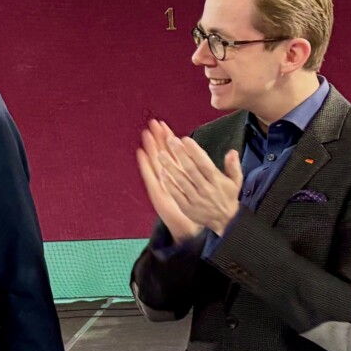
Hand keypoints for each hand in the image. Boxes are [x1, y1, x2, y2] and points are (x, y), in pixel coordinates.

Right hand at [137, 119, 201, 239]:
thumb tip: (209, 157)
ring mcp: (160, 183)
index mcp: (177, 174)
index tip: (164, 124)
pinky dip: (145, 165)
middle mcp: (166, 177)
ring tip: (145, 133)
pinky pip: (149, 176)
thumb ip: (202, 172)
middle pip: (160, 153)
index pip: (172, 152)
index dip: (167, 138)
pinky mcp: (156, 192)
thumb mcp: (200, 188)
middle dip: (157, 138)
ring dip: (149, 147)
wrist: (186, 227)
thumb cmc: (194, 208)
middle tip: (153, 122)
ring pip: (153, 162)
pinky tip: (141, 153)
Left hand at [159, 134, 243, 235]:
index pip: (204, 163)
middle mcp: (206, 189)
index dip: (194, 151)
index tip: (184, 139)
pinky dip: (169, 184)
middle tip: (170, 141)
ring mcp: (196, 199)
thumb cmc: (228, 197)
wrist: (226, 222)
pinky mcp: (188, 208)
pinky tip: (162, 173)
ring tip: (161, 155)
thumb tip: (232, 151)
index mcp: (217, 181)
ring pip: (181, 181)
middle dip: (179, 154)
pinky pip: (177, 195)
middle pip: (190, 169)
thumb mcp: (236, 182)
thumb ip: (233, 166)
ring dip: (170, 167)